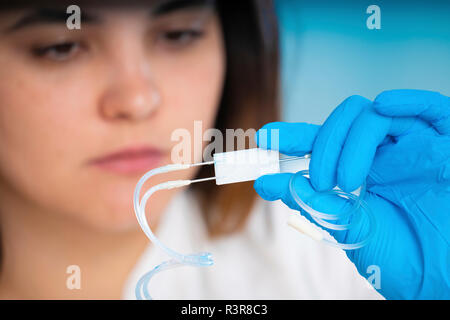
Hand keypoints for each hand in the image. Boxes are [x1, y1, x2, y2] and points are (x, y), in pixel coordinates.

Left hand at [254, 90, 449, 298]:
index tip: (265, 138)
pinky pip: (431, 110)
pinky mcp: (448, 146)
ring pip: (375, 114)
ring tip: (346, 180)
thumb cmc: (399, 259)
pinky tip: (384, 105)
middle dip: (323, 144)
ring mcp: (416, 148)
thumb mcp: (346, 227)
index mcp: (363, 172)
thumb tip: (266, 183)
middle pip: (346, 120)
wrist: (442, 281)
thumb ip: (310, 200)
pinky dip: (408, 101)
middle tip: (320, 181)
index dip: (295, 135)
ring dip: (351, 139)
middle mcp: (387, 155)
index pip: (323, 142)